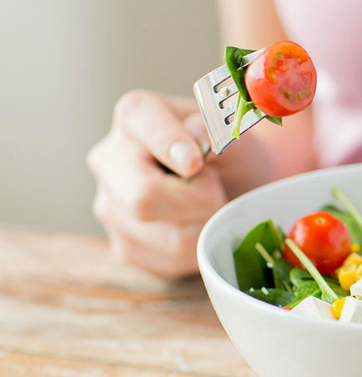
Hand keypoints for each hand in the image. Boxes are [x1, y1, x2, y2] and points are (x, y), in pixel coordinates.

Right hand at [86, 90, 267, 277]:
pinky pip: (171, 260)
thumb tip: (196, 136)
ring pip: (168, 236)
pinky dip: (200, 247)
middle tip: (216, 188)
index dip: (169, 144)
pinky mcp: (125, 247)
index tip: (196, 162)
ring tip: (210, 204)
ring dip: (206, 224)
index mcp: (135, 116)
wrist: (237, 186)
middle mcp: (110, 159)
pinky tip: (200, 224)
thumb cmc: (233, 154)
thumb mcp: (235, 133)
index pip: (141, 124)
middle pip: (143, 197)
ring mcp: (111, 207)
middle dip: (198, 200)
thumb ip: (216, 129)